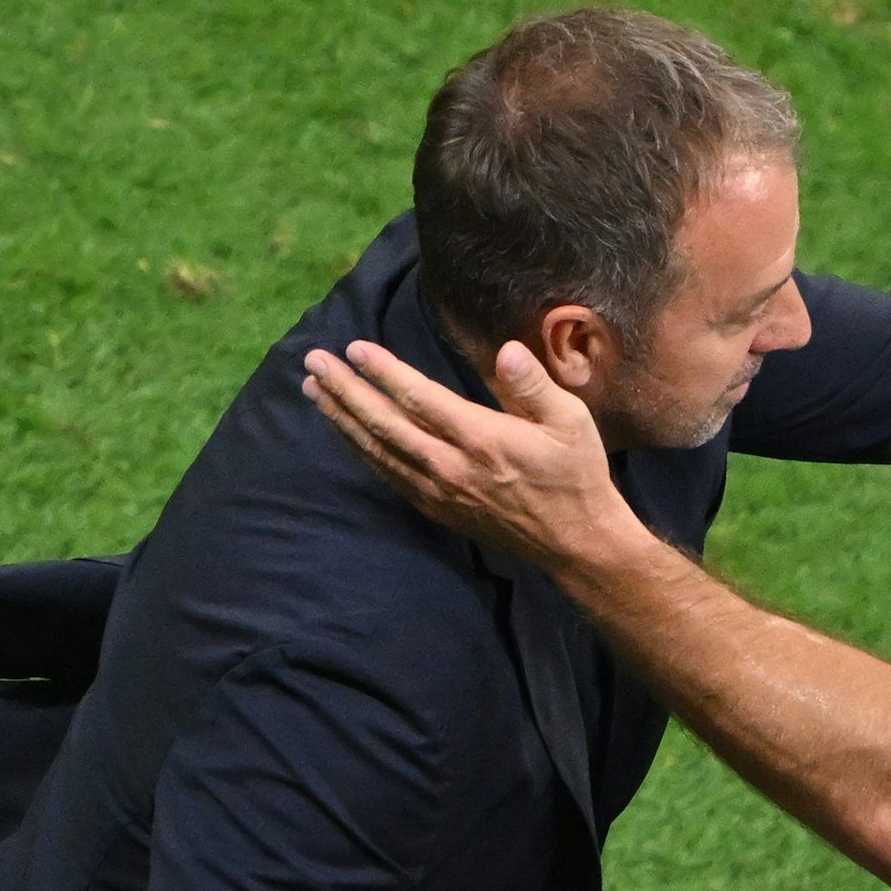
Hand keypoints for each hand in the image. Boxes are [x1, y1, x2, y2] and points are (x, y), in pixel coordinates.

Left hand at [301, 337, 634, 567]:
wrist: (575, 541)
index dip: (385, 372)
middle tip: (314, 362)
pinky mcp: (438, 509)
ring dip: (343, 419)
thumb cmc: (576, 474)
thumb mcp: (572, 421)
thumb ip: (534, 385)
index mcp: (484, 440)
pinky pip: (389, 476)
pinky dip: (361, 451)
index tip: (356, 348)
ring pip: (379, 451)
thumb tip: (506, 350)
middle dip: (347, 391)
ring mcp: (441, 491)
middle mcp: (453, 466)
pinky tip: (345, 432)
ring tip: (315, 390)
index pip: (421, 399)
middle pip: (386, 424)